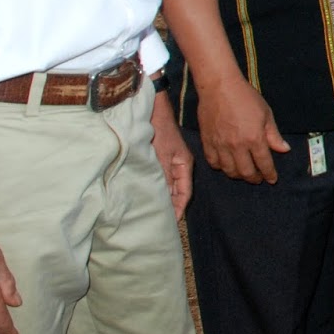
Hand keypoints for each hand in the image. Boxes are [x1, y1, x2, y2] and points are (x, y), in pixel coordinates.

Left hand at [149, 89, 191, 217]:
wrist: (150, 109)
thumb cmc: (158, 130)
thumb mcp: (161, 155)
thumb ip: (164, 177)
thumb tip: (165, 199)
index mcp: (184, 165)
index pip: (185, 193)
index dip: (179, 209)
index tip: (171, 223)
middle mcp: (179, 166)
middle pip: (178, 192)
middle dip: (171, 207)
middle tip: (160, 223)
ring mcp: (169, 162)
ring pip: (168, 186)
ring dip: (163, 198)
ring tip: (154, 213)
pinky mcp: (159, 159)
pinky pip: (160, 179)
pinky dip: (157, 188)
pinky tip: (148, 196)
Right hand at [195, 77, 289, 183]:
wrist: (219, 87)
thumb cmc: (246, 97)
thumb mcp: (266, 114)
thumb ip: (274, 135)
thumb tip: (284, 149)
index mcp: (254, 138)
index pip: (264, 164)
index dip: (269, 174)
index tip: (272, 179)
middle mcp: (237, 146)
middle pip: (246, 172)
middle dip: (254, 178)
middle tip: (258, 178)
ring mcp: (220, 145)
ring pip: (229, 170)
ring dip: (238, 175)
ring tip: (244, 173)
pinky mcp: (207, 142)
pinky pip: (213, 162)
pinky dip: (220, 167)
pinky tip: (226, 165)